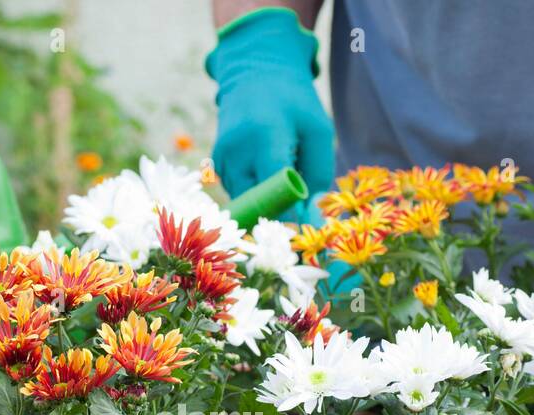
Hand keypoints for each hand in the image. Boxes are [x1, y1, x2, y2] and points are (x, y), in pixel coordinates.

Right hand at [206, 8, 334, 211]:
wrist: (255, 71)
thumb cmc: (294, 102)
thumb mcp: (318, 131)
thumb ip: (319, 176)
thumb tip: (311, 220)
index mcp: (264, 138)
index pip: (273, 193)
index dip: (290, 216)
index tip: (305, 224)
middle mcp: (236, 151)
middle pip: (255, 205)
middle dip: (278, 213)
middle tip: (298, 203)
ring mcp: (221, 158)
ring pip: (245, 203)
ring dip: (265, 201)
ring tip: (280, 171)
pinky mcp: (215, 164)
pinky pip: (237, 192)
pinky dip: (254, 191)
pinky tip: (263, 168)